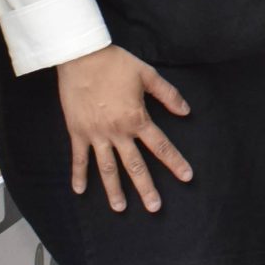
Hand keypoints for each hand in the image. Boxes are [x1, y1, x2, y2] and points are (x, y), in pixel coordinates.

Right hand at [58, 46, 192, 213]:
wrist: (81, 56)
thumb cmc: (115, 63)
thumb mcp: (147, 74)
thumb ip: (168, 95)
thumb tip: (186, 111)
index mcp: (137, 118)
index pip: (161, 146)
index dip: (175, 162)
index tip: (187, 177)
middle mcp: (118, 131)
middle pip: (135, 165)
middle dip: (146, 188)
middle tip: (154, 208)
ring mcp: (96, 134)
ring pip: (107, 168)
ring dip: (114, 190)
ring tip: (120, 208)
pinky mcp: (77, 132)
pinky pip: (79, 158)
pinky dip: (78, 175)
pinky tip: (79, 191)